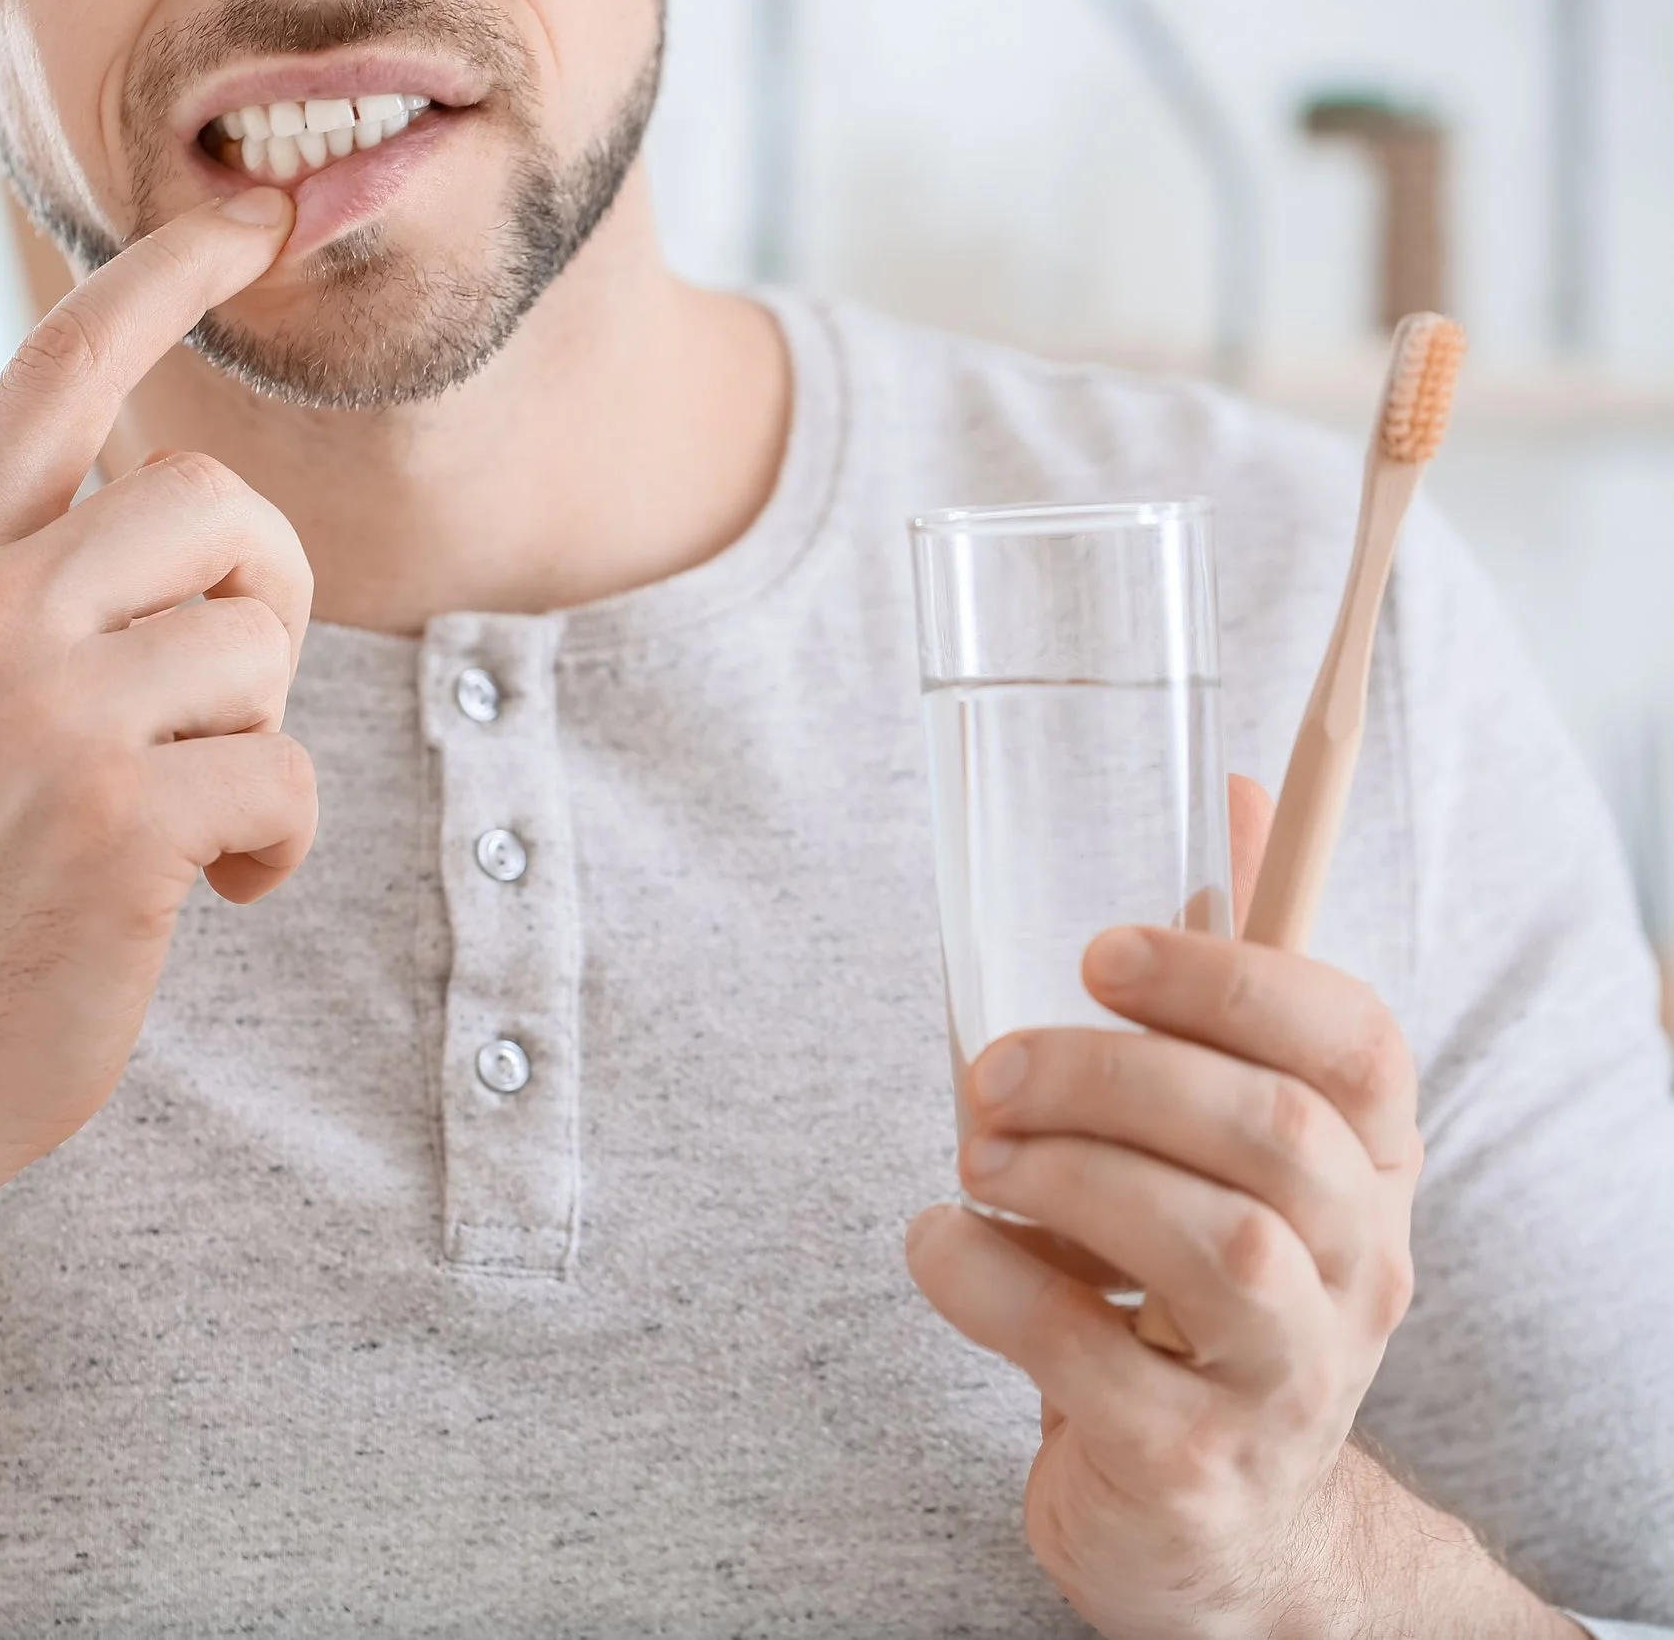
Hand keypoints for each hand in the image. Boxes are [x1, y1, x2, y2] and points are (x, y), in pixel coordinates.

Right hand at [0, 185, 314, 1199]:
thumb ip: (12, 599)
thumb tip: (166, 521)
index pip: (49, 383)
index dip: (153, 286)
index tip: (237, 224)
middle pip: (212, 502)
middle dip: (262, 596)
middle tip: (229, 695)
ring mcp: (41, 717)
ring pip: (259, 646)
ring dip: (257, 740)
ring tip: (194, 815)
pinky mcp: (118, 823)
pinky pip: (286, 776)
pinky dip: (278, 843)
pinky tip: (219, 887)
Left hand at [905, 776, 1461, 1638]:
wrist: (1212, 1524)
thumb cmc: (1196, 1294)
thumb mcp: (1231, 1139)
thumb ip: (1233, 982)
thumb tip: (1238, 788)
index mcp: (1369, 1168)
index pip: (1353, 1043)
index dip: (1227, 978)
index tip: (1098, 950)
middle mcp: (1358, 1270)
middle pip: (1269, 1133)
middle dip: (1108, 1076)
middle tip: (990, 1074)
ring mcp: (1285, 1377)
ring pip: (1206, 1242)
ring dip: (1058, 1174)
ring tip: (975, 1162)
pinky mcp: (1188, 1461)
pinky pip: (1082, 1351)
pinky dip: (983, 1280)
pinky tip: (944, 1248)